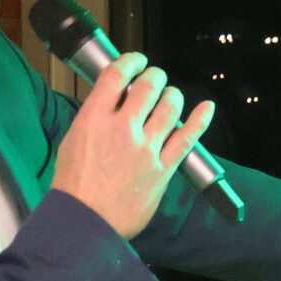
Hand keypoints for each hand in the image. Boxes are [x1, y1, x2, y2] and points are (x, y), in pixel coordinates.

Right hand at [50, 52, 214, 241]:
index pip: (117, 76)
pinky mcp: (164, 168)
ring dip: (173, 95)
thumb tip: (112, 103)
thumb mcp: (73, 141)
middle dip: (155, 76)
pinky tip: (206, 107)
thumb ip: (95, 119)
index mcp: (94, 119)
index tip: (137, 60)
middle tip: (155, 78)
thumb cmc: (75, 186)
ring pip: (170, 108)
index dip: (131, 61)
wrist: (85, 220)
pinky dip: (200, 119)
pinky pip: (188, 138)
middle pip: (148, 87)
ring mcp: (146, 149)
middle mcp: (122, 129)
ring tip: (170, 95)